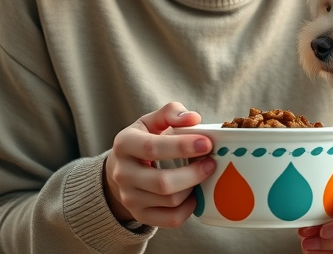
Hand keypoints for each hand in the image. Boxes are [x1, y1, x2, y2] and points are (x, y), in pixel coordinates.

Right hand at [103, 102, 214, 227]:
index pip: (153, 148)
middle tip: (211, 163)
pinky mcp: (140, 215)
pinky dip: (189, 208)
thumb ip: (171, 112)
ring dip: (193, 188)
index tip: (207, 143)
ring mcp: (130, 198)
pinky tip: (194, 193)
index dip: (182, 147)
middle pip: (162, 182)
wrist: (121, 170)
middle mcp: (123, 174)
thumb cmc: (143, 141)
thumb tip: (193, 118)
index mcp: (125, 144)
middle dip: (194, 173)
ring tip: (202, 174)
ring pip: (170, 201)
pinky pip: (171, 219)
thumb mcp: (151, 121)